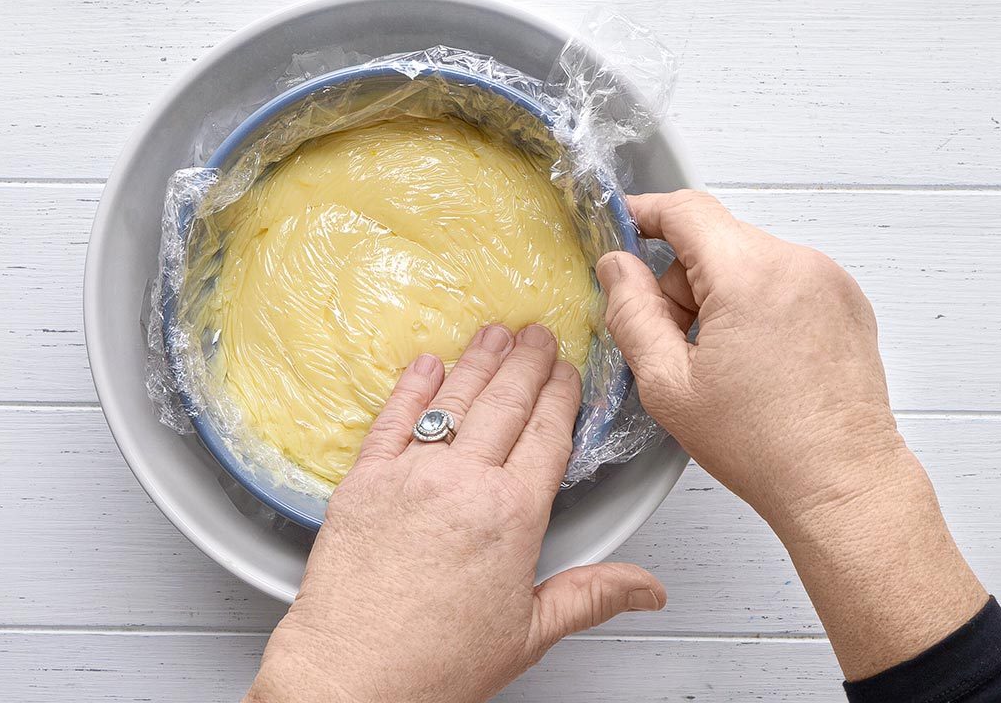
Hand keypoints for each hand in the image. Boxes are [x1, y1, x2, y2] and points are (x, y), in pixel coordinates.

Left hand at [246, 324, 665, 702]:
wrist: (352, 676)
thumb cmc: (435, 662)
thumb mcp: (528, 634)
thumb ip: (590, 596)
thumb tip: (648, 588)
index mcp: (512, 516)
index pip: (548, 435)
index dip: (561, 396)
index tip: (568, 371)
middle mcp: (463, 483)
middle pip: (506, 404)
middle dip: (528, 363)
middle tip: (540, 333)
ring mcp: (410, 475)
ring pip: (454, 400)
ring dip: (478, 361)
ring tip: (495, 333)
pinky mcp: (363, 480)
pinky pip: (393, 419)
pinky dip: (411, 387)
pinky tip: (426, 364)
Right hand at [596, 190, 984, 678]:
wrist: (842, 483)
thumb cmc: (760, 444)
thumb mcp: (668, 384)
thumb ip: (631, 313)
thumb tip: (617, 266)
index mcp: (750, 275)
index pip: (686, 210)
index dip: (644, 214)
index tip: (620, 230)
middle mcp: (797, 263)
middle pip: (714, 239)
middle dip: (682, 280)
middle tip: (676, 343)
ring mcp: (829, 279)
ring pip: (747, 259)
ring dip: (719, 294)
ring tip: (723, 362)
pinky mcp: (847, 300)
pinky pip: (781, 278)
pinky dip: (756, 303)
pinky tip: (756, 359)